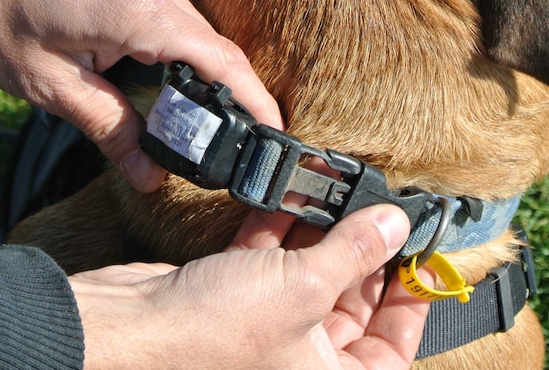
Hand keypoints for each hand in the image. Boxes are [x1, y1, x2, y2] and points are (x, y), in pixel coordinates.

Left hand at [0, 0, 281, 191]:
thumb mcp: (47, 83)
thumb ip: (106, 127)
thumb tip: (148, 173)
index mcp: (141, 11)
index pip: (222, 62)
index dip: (256, 103)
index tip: (276, 136)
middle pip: (215, 49)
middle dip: (231, 99)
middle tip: (229, 150)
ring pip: (194, 32)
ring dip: (202, 77)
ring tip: (197, 126)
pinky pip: (173, 15)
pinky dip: (179, 53)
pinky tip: (164, 83)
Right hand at [70, 205, 429, 369]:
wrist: (128, 326)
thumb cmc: (212, 335)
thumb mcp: (302, 288)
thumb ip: (354, 253)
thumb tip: (395, 225)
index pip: (391, 349)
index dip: (411, 303)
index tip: (419, 256)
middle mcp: (297, 359)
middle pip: (350, 305)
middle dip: (363, 256)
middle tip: (379, 211)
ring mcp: (263, 326)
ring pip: (308, 277)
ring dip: (321, 235)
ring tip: (339, 194)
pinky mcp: (230, 296)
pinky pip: (268, 261)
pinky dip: (278, 231)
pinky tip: (290, 197)